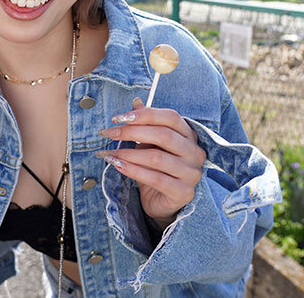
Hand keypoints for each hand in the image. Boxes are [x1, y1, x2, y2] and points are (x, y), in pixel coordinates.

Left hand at [96, 98, 206, 227]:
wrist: (161, 201)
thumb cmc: (156, 168)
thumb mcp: (149, 143)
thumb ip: (145, 123)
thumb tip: (136, 102)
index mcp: (189, 135)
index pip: (170, 117)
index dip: (144, 114)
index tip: (118, 118)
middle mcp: (194, 152)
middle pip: (163, 135)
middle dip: (131, 132)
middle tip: (108, 133)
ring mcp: (192, 173)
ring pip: (157, 158)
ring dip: (127, 154)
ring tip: (108, 153)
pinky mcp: (184, 192)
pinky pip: (155, 179)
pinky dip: (133, 171)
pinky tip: (117, 166)